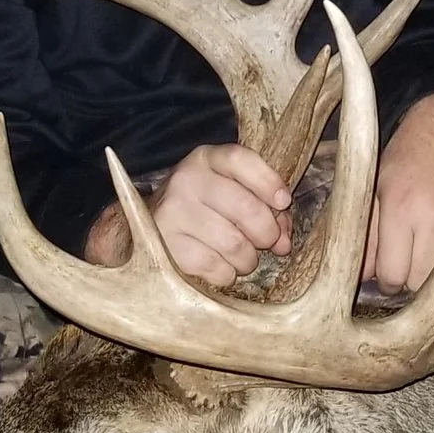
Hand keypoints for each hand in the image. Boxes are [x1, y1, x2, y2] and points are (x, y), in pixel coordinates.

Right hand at [84, 143, 292, 285]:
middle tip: (267, 241)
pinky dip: (227, 273)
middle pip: (246, 208)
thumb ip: (263, 205)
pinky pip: (216, 267)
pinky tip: (222, 267)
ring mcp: (173, 213)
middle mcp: (186, 180)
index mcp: (206, 159)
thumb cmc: (204, 207)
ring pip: (235, 244)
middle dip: (267, 232)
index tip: (283, 202)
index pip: (241, 159)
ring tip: (244, 257)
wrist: (150, 227)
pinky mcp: (166, 246)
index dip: (269, 182)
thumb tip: (284, 240)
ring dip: (248, 258)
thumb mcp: (230, 190)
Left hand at [366, 94, 433, 293]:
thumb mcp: (376, 186)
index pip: (392, 275)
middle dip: (410, 279)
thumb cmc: (407, 152)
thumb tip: (365, 275)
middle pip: (420, 284)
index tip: (387, 273)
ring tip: (426, 251)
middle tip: (406, 262)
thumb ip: (368, 233)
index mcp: (399, 207)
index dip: (386, 280)